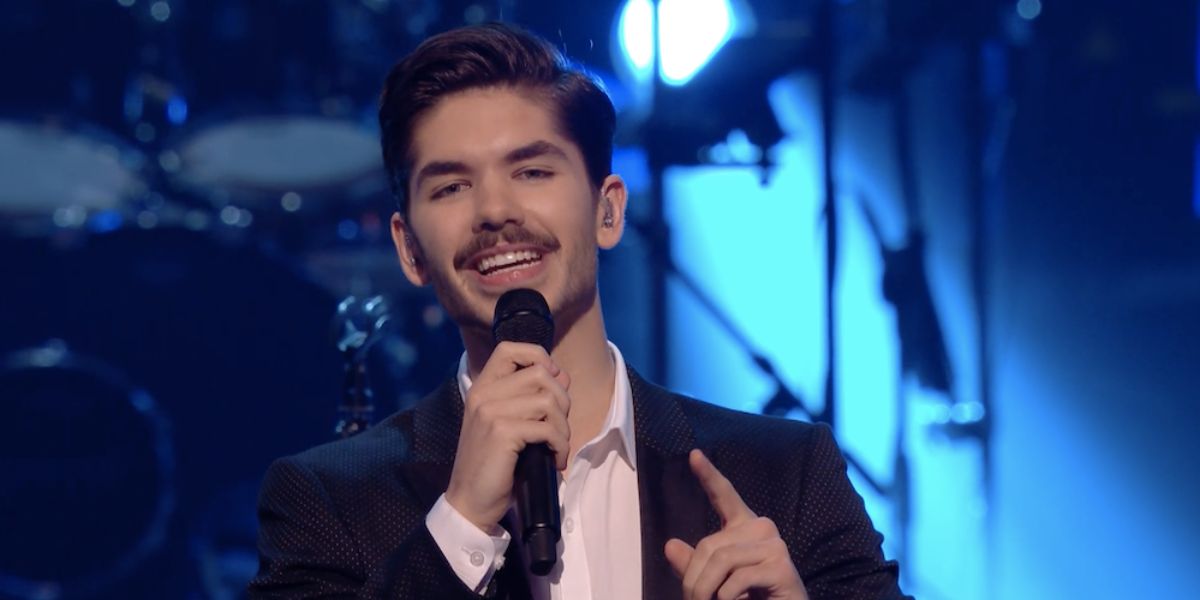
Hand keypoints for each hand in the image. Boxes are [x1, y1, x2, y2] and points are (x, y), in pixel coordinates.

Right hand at [445, 341, 570, 531]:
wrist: (469, 502)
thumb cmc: (494, 464)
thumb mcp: (508, 424)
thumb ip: (529, 397)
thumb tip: (562, 374)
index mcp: (482, 388)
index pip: (511, 349)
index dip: (538, 357)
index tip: (550, 384)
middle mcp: (484, 394)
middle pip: (541, 374)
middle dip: (562, 401)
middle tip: (558, 429)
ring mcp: (490, 411)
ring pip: (549, 401)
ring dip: (563, 427)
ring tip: (557, 446)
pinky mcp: (501, 433)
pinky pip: (548, 429)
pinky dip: (560, 446)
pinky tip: (555, 460)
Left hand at [664, 450, 808, 599]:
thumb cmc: (749, 598)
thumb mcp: (714, 581)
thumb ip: (693, 565)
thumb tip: (670, 545)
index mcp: (744, 526)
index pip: (724, 495)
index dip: (708, 475)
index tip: (694, 454)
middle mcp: (762, 528)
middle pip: (710, 544)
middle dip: (694, 579)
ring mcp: (774, 545)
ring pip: (721, 561)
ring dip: (706, 590)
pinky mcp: (781, 566)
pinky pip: (738, 579)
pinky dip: (726, 596)